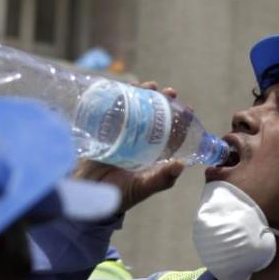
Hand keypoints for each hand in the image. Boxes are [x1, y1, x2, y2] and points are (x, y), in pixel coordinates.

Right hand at [73, 82, 185, 212]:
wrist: (90, 192)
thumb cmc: (120, 193)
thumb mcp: (143, 187)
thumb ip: (162, 179)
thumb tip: (181, 164)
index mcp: (154, 153)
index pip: (171, 132)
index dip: (180, 120)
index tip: (188, 109)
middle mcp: (141, 141)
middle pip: (154, 115)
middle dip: (163, 101)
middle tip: (169, 92)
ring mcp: (124, 134)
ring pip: (137, 109)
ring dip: (144, 95)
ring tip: (150, 86)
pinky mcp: (107, 130)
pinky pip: (115, 109)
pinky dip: (121, 97)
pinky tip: (126, 88)